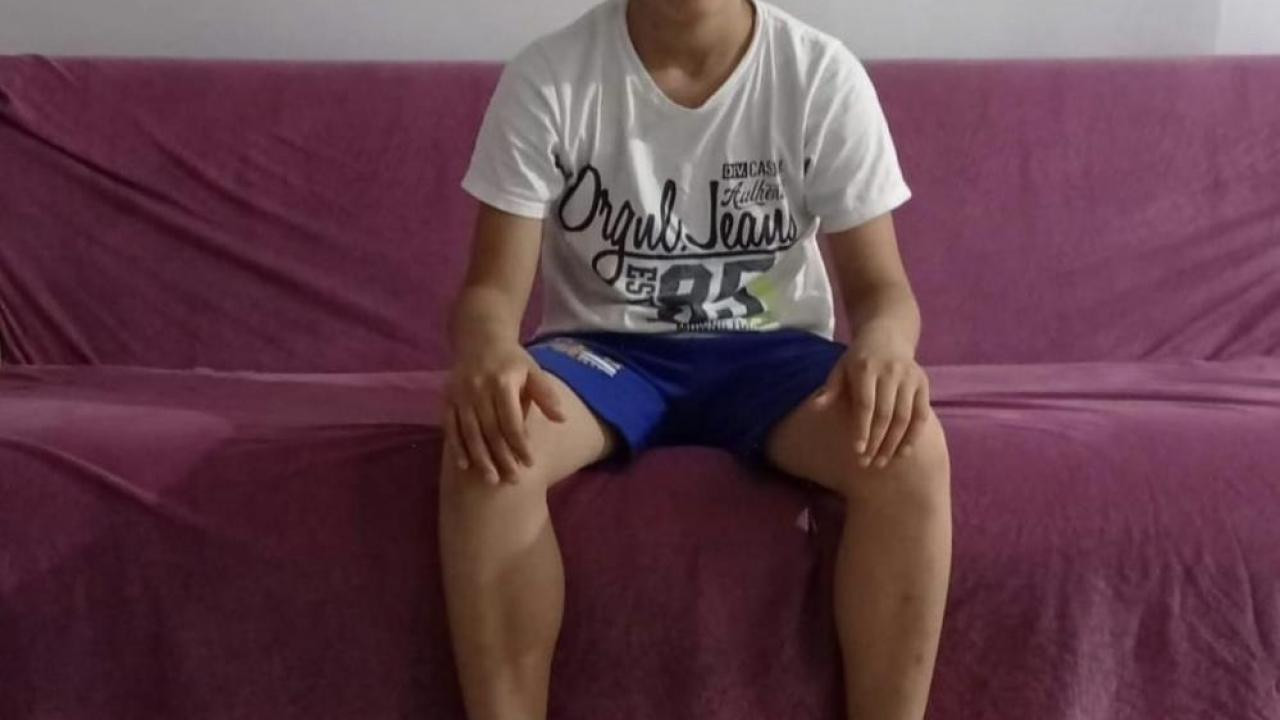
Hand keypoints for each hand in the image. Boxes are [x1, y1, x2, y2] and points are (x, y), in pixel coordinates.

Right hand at [443, 344, 566, 483]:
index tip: (529, 463)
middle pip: (490, 431)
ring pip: (470, 433)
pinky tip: (465, 466)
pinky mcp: (447, 399)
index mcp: (502, 382)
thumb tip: (561, 419)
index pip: (511, 421)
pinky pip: (450, 428)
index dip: (520, 445)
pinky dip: (457, 448)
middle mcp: (478, 389)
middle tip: (513, 480)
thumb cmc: (512, 361)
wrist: (479, 339)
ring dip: (481, 459)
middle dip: (502, 458)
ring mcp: (460, 395)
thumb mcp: (533, 371)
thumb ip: (546, 395)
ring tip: (492, 480)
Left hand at [813, 347, 930, 469]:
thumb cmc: (858, 359)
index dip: (862, 429)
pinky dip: (913, 436)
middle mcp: (891, 372)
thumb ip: (831, 388)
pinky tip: (903, 453)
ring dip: (894, 443)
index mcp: (866, 368)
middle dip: (876, 441)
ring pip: (905, 417)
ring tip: (882, 462)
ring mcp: (909, 377)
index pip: (865, 404)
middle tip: (867, 463)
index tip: (857, 451)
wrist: (887, 336)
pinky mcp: (923, 383)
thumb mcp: (841, 367)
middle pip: (885, 414)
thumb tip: (816, 407)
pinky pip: (921, 415)